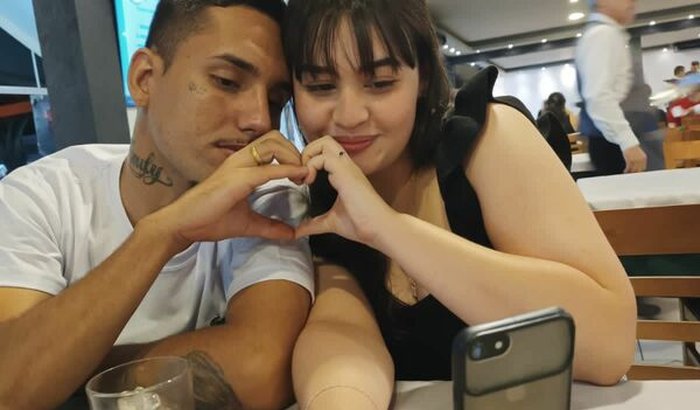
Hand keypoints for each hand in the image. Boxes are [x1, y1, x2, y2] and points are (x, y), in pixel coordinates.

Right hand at [147, 131, 307, 249]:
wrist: (183, 224)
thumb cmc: (209, 219)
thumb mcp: (247, 223)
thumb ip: (269, 226)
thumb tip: (291, 234)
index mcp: (241, 165)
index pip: (271, 146)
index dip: (291, 155)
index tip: (303, 176)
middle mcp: (240, 159)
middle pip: (275, 137)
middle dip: (294, 151)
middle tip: (304, 173)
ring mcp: (237, 166)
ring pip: (272, 144)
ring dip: (293, 156)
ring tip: (302, 175)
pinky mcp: (237, 179)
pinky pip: (267, 169)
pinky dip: (287, 170)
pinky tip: (299, 177)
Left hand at [296, 136, 394, 244]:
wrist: (379, 228)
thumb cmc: (362, 224)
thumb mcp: (331, 222)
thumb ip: (314, 224)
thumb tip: (299, 232)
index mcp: (343, 173)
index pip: (325, 152)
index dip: (309, 160)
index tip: (302, 181)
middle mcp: (346, 166)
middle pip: (324, 140)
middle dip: (307, 152)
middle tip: (301, 173)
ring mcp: (346, 167)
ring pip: (324, 142)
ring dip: (308, 155)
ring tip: (305, 176)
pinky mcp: (345, 172)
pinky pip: (323, 157)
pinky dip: (310, 165)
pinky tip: (309, 182)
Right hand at [622, 145, 646, 172]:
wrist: (629, 143)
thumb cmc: (632, 149)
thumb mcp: (639, 154)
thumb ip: (639, 160)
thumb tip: (637, 167)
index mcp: (644, 158)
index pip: (643, 168)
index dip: (639, 171)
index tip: (635, 173)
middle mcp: (640, 160)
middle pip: (638, 170)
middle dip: (634, 173)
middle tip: (630, 175)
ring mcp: (635, 160)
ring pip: (633, 170)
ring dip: (629, 172)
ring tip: (626, 173)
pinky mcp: (630, 160)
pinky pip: (628, 167)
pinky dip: (626, 170)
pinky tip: (624, 171)